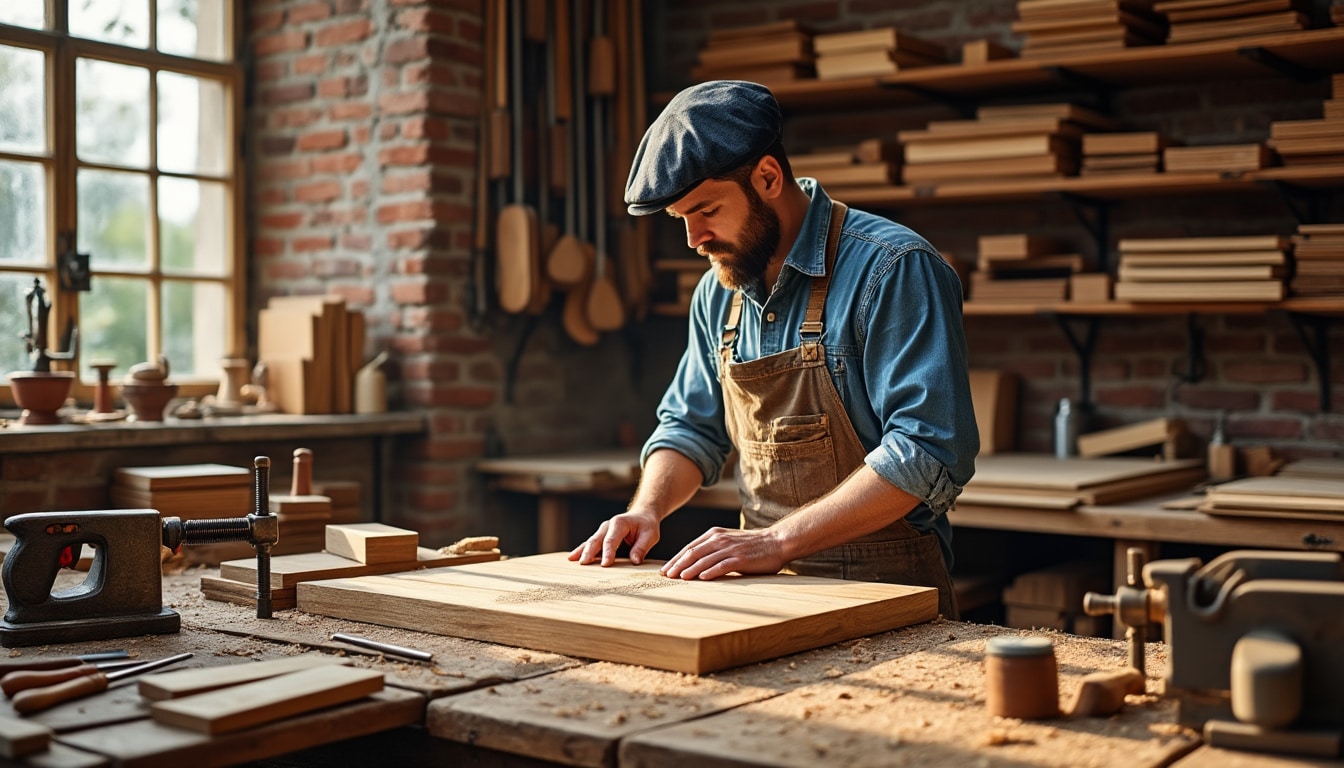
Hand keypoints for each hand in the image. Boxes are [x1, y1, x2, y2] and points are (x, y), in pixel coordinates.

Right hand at [568, 509, 660, 565]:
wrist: (642, 516)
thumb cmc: (646, 526)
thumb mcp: (650, 535)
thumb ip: (642, 547)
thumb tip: (635, 561)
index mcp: (619, 523)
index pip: (611, 540)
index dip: (608, 552)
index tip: (606, 565)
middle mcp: (607, 526)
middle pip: (596, 540)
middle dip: (589, 552)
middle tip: (584, 563)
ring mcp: (602, 531)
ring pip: (590, 542)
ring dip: (582, 551)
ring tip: (572, 560)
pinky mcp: (600, 537)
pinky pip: (590, 544)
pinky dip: (582, 550)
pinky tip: (572, 558)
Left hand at [661, 526, 786, 580]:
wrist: (776, 542)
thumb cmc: (751, 546)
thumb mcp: (728, 542)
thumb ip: (713, 549)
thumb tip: (695, 564)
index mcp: (714, 535)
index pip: (689, 547)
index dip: (676, 559)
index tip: (665, 569)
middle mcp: (719, 540)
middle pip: (692, 553)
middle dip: (677, 565)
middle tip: (666, 576)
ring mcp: (730, 548)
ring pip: (704, 559)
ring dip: (690, 569)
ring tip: (679, 578)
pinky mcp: (740, 558)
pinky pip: (722, 565)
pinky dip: (711, 571)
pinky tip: (702, 578)